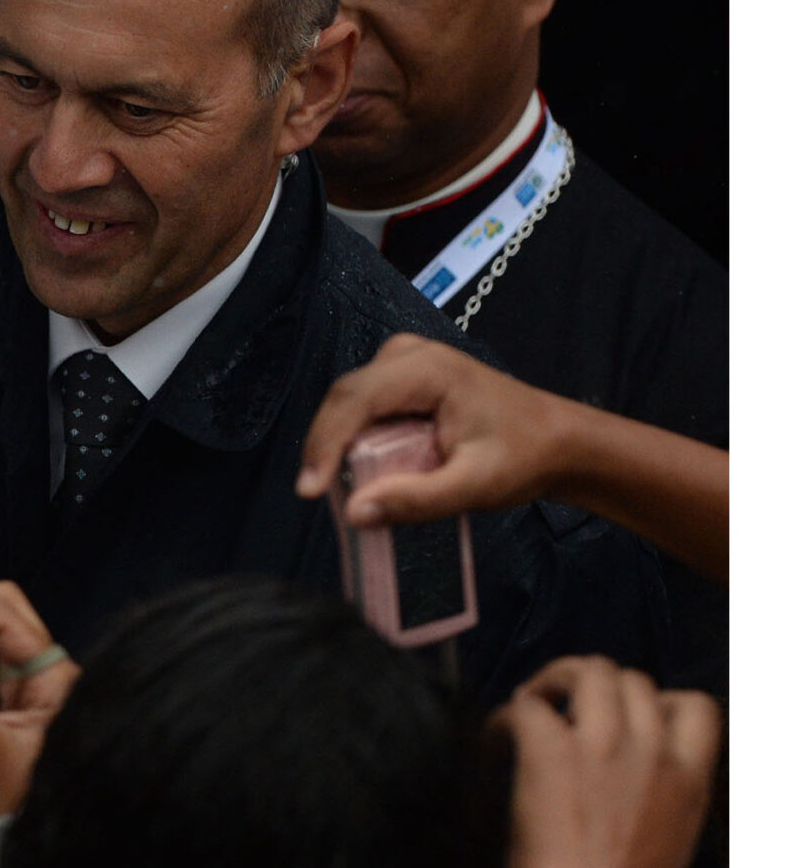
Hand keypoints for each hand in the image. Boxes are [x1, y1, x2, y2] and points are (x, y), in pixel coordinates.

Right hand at [296, 333, 573, 527]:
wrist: (556, 440)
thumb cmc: (523, 456)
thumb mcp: (474, 485)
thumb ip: (416, 500)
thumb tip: (355, 513)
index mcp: (429, 369)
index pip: (355, 399)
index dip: (324, 444)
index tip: (311, 491)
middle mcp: (410, 355)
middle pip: (344, 398)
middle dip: (327, 448)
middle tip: (323, 495)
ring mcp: (404, 363)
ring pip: (348, 405)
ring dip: (340, 446)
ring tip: (348, 485)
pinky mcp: (401, 380)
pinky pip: (361, 410)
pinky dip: (355, 441)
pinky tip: (367, 469)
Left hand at [499, 657, 719, 867]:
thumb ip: (671, 835)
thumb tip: (658, 846)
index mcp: (690, 781)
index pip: (696, 707)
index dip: (661, 700)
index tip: (630, 718)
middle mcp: (653, 753)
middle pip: (634, 680)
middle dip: (599, 686)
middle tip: (567, 706)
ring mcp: (604, 747)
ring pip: (590, 672)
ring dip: (557, 680)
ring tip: (535, 702)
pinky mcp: (553, 754)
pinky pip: (528, 705)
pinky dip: (510, 713)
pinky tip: (498, 737)